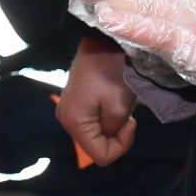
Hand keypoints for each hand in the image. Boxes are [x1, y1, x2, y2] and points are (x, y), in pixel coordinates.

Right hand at [57, 36, 139, 166]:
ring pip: (95, 134)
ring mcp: (67, 109)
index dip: (121, 145)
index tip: (130, 122)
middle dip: (115, 135)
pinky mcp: (74, 101)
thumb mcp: (119, 107)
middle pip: (96, 146)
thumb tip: (109, 134)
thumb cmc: (113, 72)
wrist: (104, 39)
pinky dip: (105, 116)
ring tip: (119, 103)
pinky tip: (112, 100)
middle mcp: (64, 119)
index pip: (101, 156)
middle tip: (126, 113)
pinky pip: (92, 121)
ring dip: (111, 125)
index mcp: (73, 122)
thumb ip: (114, 131)